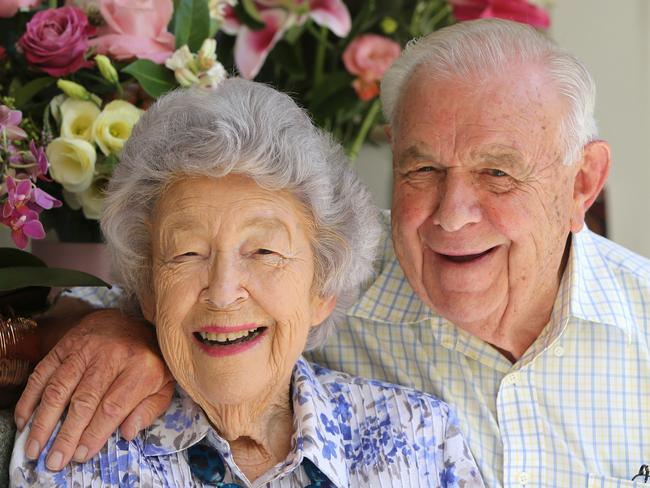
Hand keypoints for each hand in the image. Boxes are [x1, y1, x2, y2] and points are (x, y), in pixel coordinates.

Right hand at [14, 308, 173, 470]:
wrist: (135, 322)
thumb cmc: (150, 360)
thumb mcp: (164, 385)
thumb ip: (150, 410)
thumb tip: (127, 433)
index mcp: (140, 367)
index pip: (113, 406)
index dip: (95, 433)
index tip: (82, 455)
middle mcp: (111, 355)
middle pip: (84, 400)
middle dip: (67, 434)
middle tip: (55, 460)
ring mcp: (86, 348)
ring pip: (59, 387)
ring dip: (43, 420)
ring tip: (35, 447)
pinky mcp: (66, 344)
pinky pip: (43, 372)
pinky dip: (30, 398)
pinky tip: (25, 419)